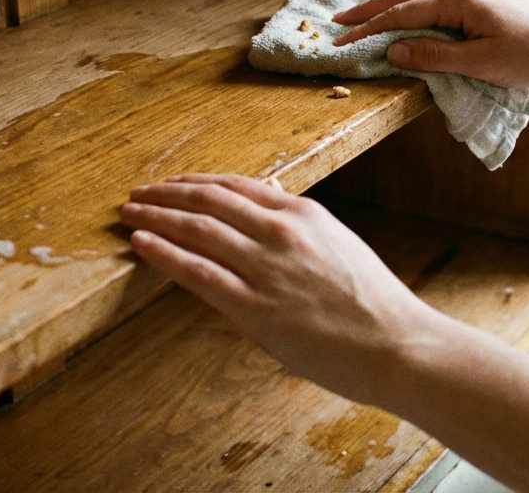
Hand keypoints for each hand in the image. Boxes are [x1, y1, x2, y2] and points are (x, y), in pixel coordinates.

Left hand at [119, 174, 440, 403]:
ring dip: (156, 218)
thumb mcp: (339, 245)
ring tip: (130, 214)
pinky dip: (163, 253)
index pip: (235, 187)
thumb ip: (301, 224)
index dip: (195, 183)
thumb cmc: (373, 304)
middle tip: (138, 194)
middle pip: (208, 201)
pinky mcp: (255, 308)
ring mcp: (266, 269)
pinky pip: (197, 272)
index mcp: (304, 213)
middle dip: (166, 194)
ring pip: (197, 230)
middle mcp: (281, 232)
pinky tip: (141, 245)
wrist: (398, 345)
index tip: (171, 185)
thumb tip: (272, 195)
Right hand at [332, 0, 528, 87]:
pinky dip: (410, 3)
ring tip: (361, 16)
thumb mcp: (480, 64)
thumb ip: (433, 56)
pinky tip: (402, 10)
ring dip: (387, 4)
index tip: (341, 40)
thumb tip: (393, 50)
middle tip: (336, 22)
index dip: (369, 29)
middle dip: (369, 10)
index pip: (402, 14)